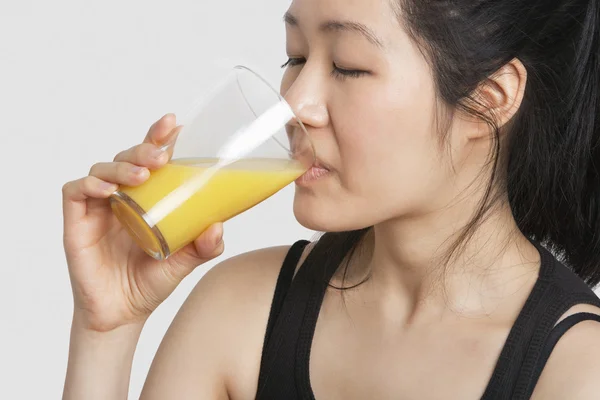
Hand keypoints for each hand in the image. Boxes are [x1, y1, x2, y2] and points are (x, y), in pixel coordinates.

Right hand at [62, 114, 224, 331]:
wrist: (122, 314)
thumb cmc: (150, 281)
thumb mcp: (183, 262)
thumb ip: (203, 247)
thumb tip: (218, 226)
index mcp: (148, 198)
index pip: (152, 159)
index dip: (160, 138)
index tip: (177, 126)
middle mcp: (123, 196)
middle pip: (128, 157)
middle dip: (144, 148)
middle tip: (162, 155)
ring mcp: (99, 207)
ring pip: (103, 168)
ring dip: (122, 166)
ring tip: (142, 175)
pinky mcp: (77, 222)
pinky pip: (76, 192)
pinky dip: (90, 184)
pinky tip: (108, 190)